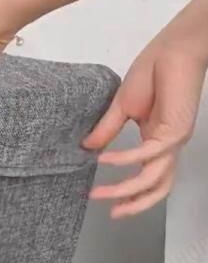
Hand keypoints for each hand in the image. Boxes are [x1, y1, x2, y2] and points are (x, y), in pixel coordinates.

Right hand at [83, 30, 206, 218]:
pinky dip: (124, 159)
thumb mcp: (121, 107)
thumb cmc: (152, 71)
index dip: (131, 193)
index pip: (148, 176)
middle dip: (134, 204)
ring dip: (126, 190)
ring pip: (153, 178)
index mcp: (156, 140)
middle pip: (157, 187)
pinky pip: (147, 154)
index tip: (106, 202)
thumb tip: (87, 148)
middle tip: (112, 214)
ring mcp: (173, 140)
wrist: (174, 49)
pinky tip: (103, 159)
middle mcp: (167, 145)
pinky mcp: (174, 130)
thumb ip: (106, 130)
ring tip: (100, 193)